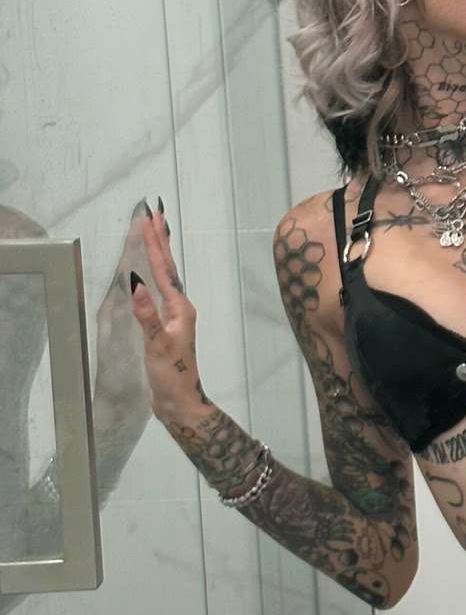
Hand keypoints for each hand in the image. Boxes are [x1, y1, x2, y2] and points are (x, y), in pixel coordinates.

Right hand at [129, 205, 208, 427]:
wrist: (180, 400)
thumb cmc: (171, 375)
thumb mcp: (157, 345)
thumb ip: (147, 316)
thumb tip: (137, 285)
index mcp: (180, 308)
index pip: (163, 269)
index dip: (155, 244)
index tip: (150, 219)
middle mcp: (180, 308)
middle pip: (167, 267)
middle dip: (159, 240)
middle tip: (155, 213)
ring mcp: (174, 316)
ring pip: (165, 276)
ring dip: (158, 254)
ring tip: (154, 233)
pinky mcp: (166, 325)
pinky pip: (159, 291)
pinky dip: (153, 276)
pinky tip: (148, 275)